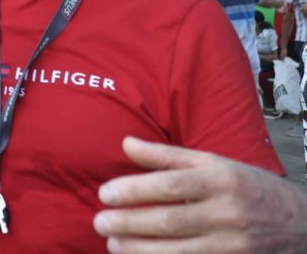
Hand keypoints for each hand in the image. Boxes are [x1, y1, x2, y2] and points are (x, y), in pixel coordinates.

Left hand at [93, 136, 302, 252]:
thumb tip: (125, 143)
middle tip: (100, 222)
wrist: (301, 224)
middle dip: (129, 223)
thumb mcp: (214, 162)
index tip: (105, 193)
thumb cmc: (249, 187)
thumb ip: (167, 156)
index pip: (170, 185)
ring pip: (179, 251)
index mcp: (220, 180)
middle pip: (170, 221)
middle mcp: (227, 213)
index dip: (134, 190)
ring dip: (140, 250)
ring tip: (112, 244)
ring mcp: (233, 245)